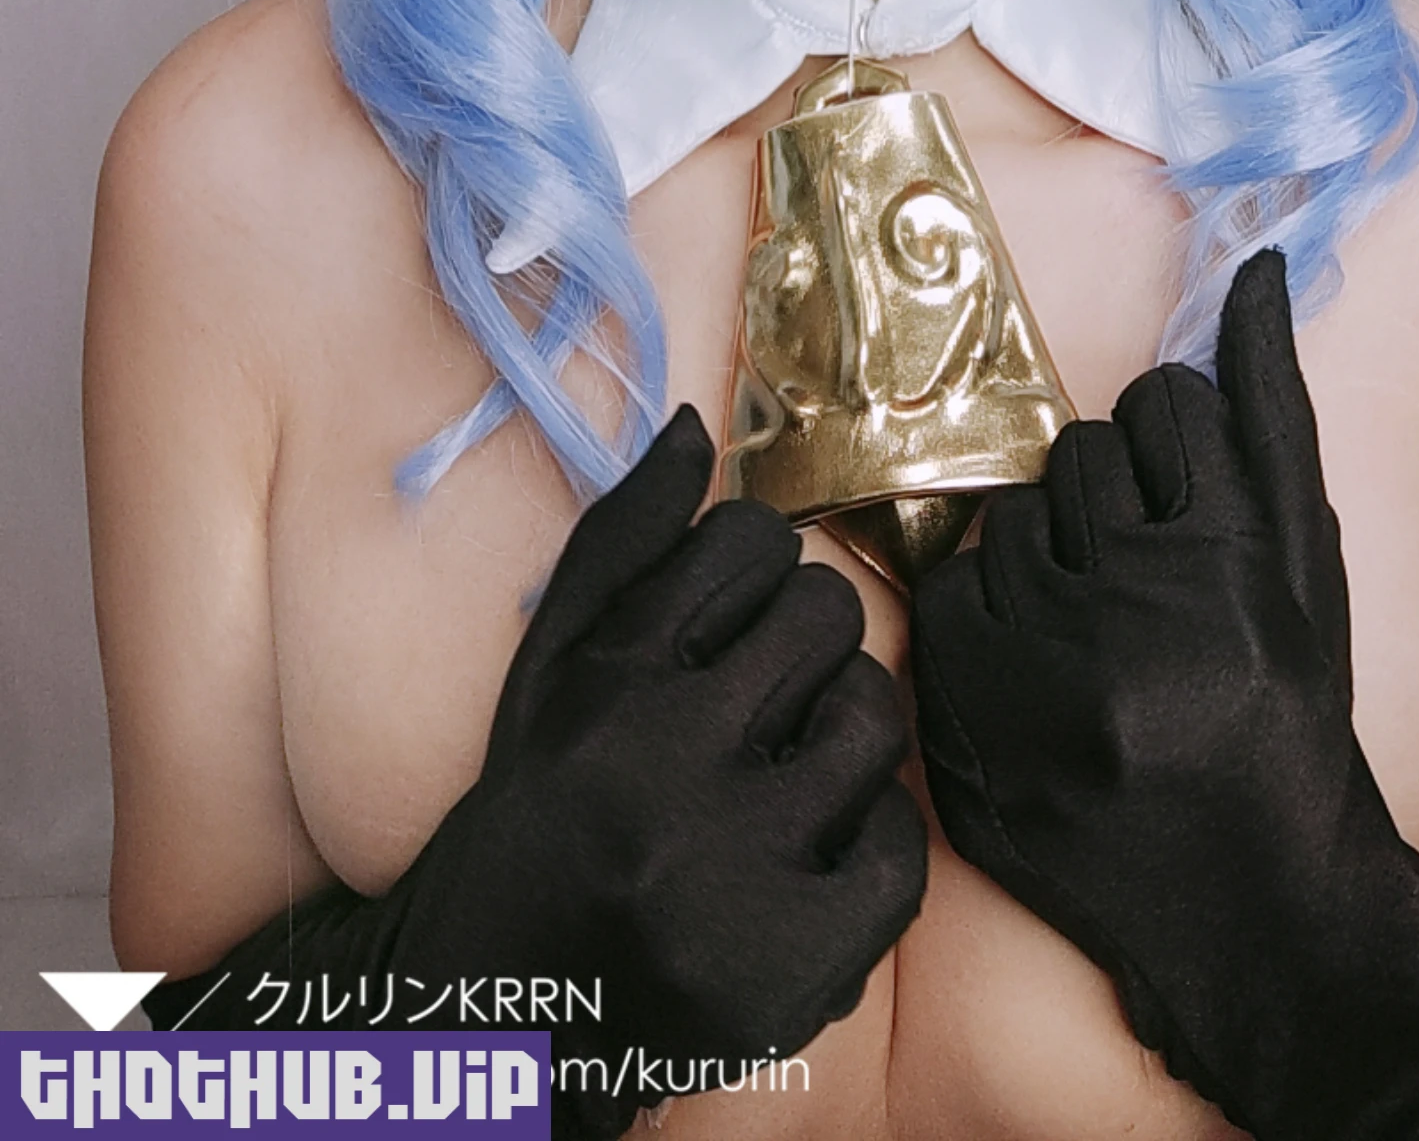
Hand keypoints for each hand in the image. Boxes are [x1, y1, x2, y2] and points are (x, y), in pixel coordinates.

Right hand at [151, 407, 926, 1129]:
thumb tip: (696, 425)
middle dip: (803, 648)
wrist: (497, 1013)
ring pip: (874, 718)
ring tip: (781, 780)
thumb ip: (624, 542)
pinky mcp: (793, 963)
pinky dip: (869, 850)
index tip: (723, 625)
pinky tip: (808, 861)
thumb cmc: (539, 811)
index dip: (750, 571)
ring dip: (840, 739)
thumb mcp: (553, 667)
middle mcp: (667, 767)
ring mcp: (735, 872)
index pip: (750, 537)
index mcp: (606, 684)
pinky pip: (901, 850)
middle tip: (758, 706)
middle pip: (829, 614)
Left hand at [911, 253, 1418, 1140]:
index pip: (1166, 404)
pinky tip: (1046, 678)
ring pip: (1013, 521)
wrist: (1258, 912)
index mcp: (1231, 560)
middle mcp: (1133, 609)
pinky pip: (954, 594)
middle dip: (1112, 510)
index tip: (1194, 517)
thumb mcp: (1310, 562)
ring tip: (1102, 643)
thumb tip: (1259, 265)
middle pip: (1083, 457)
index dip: (1179, 453)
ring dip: (1049, 564)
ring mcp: (1041, 670)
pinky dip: (990, 623)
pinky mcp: (967, 718)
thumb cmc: (1293, 714)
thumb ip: (1274, 408)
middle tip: (1150, 595)